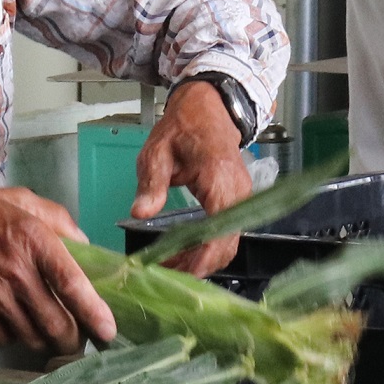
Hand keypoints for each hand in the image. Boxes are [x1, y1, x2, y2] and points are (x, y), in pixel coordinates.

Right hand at [0, 183, 116, 353]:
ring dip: (46, 342)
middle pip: (57, 323)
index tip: (108, 330)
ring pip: (33, 338)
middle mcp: (16, 271)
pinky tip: (17, 325)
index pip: (72, 283)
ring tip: (50, 334)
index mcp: (33, 239)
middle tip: (79, 338)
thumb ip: (59, 220)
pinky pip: (5, 339)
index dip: (94, 312)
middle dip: (74, 339)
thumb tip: (86, 245)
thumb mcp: (20, 200)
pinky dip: (16, 338)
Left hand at [130, 79, 255, 273]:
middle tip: (166, 273)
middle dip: (198, 265)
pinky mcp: (239, 202)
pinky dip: (208, 248)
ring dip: (202, 260)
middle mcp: (238, 192)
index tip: (181, 273)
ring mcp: (242, 198)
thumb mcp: (157, 151)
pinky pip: (228, 233)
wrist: (209, 109)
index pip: (219, 230)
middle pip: (226, 244)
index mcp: (218, 178)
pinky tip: (184, 252)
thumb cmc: (184, 127)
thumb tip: (141, 212)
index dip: (202, 258)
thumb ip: (151, 183)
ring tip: (171, 265)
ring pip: (229, 243)